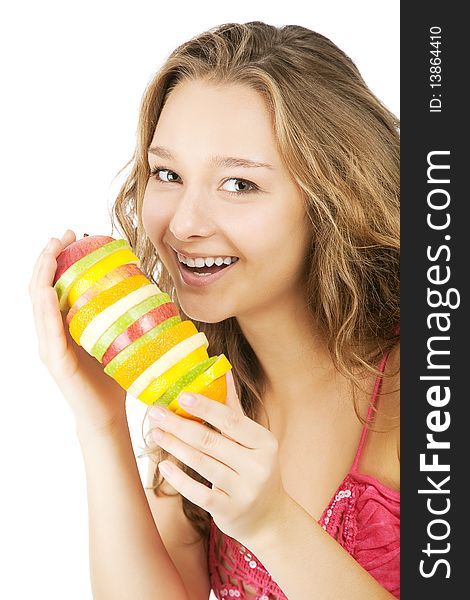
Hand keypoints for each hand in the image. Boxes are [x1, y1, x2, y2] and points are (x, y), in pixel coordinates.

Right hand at [29, 230, 126, 431]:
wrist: (108, 413)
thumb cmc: (113, 375)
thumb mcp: (115, 336)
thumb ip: (118, 313)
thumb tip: (143, 284)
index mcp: (63, 325)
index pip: (54, 285)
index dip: (58, 258)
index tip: (73, 235)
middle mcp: (51, 333)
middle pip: (40, 287)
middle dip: (48, 257)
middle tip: (64, 234)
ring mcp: (50, 347)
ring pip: (38, 304)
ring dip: (43, 274)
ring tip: (52, 251)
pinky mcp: (56, 362)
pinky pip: (48, 331)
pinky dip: (46, 308)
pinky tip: (49, 290)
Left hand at [147, 370, 288, 545]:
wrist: (269, 518)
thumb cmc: (255, 469)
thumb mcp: (253, 441)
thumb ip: (234, 408)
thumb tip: (222, 370)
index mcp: (265, 442)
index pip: (231, 420)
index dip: (206, 407)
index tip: (182, 395)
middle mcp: (258, 466)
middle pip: (211, 441)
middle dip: (179, 425)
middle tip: (156, 412)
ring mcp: (245, 490)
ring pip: (201, 464)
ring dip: (174, 446)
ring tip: (155, 432)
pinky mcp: (229, 511)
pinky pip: (198, 493)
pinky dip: (178, 478)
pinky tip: (163, 464)